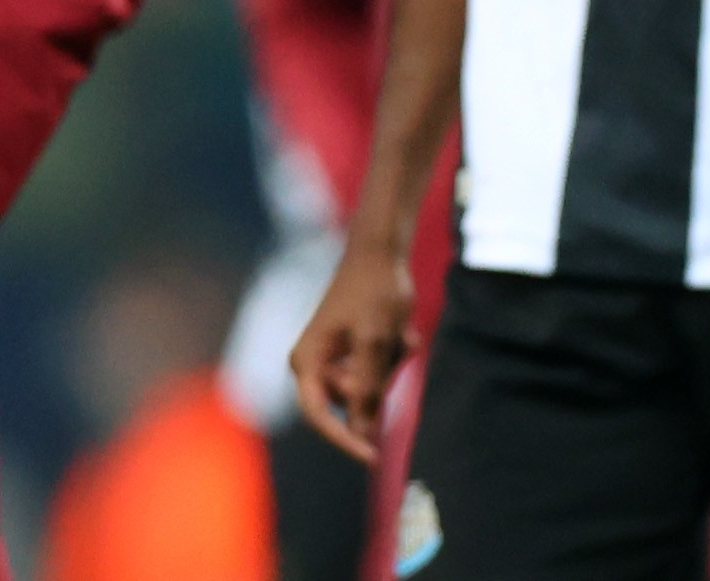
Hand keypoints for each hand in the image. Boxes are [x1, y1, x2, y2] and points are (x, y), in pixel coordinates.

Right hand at [290, 241, 417, 465]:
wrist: (382, 252)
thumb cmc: (375, 291)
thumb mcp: (376, 340)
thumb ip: (368, 386)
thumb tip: (362, 432)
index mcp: (306, 361)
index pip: (319, 416)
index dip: (346, 440)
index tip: (374, 458)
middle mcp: (312, 364)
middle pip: (351, 402)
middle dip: (381, 381)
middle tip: (400, 346)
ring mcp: (331, 358)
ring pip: (368, 388)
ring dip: (391, 367)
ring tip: (401, 334)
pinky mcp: (350, 351)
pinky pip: (374, 372)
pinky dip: (393, 356)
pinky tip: (403, 333)